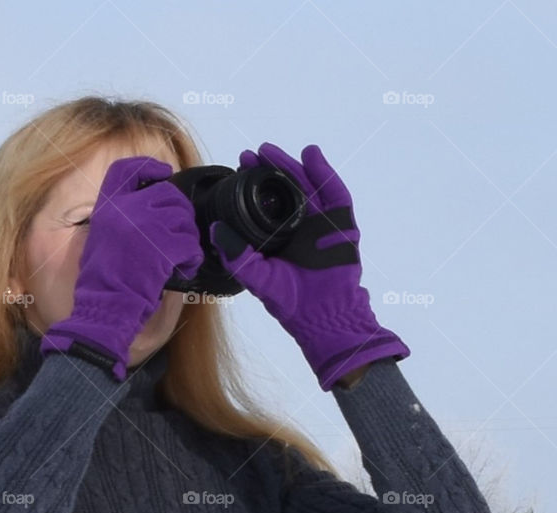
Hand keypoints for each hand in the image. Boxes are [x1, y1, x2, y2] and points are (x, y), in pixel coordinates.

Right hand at [40, 155, 203, 380]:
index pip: (128, 169)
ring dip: (187, 240)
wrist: (104, 309)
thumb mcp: (101, 241)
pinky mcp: (162, 247)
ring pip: (183, 218)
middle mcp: (124, 210)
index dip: (150, 168)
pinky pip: (190, 243)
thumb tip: (153, 210)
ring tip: (178, 259)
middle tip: (177, 239)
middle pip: (167, 194)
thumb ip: (122, 220)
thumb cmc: (102, 285)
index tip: (164, 175)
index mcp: (106, 207)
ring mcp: (144, 226)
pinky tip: (182, 271)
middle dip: (179, 215)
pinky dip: (191, 259)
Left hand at [208, 142, 409, 390]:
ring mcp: (322, 224)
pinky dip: (325, 173)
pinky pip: (335, 194)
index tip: (238, 167)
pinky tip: (311, 155)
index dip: (253, 184)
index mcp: (279, 236)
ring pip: (308, 185)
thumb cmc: (289, 302)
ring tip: (272, 151)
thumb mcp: (257, 278)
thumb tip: (214, 229)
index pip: (266, 203)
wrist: (323, 318)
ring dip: (292, 165)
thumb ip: (236, 256)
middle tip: (250, 154)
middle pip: (286, 188)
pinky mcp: (341, 226)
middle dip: (269, 169)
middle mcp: (300, 226)